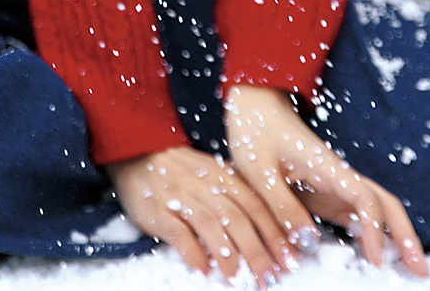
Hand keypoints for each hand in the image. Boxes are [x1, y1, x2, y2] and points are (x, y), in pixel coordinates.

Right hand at [105, 144, 295, 282]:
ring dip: (228, 255)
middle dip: (258, 251)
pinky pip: (179, 232)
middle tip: (270, 278)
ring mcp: (182, 196)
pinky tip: (203, 270)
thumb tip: (269, 231)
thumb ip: (237, 198)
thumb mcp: (213, 174)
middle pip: (238, 219)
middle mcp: (207, 185)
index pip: (256, 206)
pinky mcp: (159, 209)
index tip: (290, 258)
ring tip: (239, 280)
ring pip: (212, 225)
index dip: (275, 233)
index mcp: (224, 176)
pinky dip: (193, 252)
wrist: (139, 152)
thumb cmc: (182, 170)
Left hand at [225, 84, 428, 277]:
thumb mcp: (258, 171)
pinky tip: (376, 257)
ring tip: (408, 269)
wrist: (255, 108)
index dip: (375, 229)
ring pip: (376, 210)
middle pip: (384, 203)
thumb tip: (309, 242)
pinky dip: (373, 236)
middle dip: (405, 234)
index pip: (363, 197)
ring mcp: (334, 185)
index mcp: (325, 166)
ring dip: (395, 236)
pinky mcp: (326, 193)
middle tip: (420, 271)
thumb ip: (282, 206)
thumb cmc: (256, 132)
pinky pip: (357, 216)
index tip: (377, 260)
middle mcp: (337, 176)